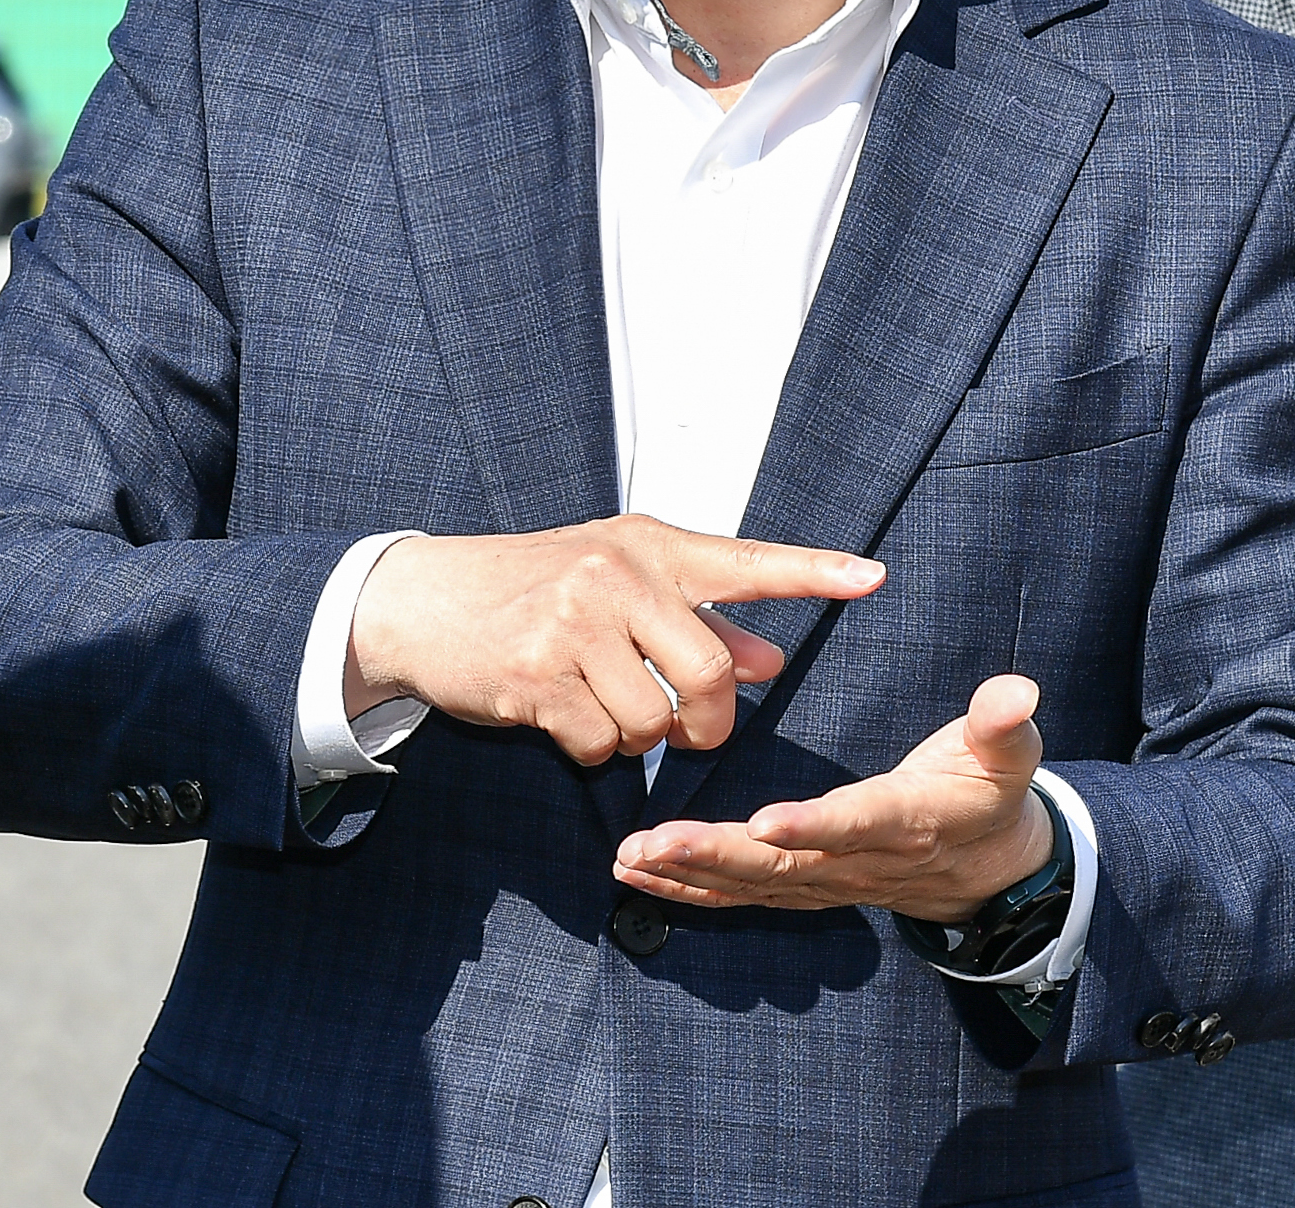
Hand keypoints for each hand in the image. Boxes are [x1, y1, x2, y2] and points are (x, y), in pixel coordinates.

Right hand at [345, 514, 885, 765]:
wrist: (423, 601)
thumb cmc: (533, 588)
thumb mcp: (619, 583)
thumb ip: (700, 621)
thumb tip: (770, 663)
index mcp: (646, 545)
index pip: (745, 559)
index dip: (812, 571)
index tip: (871, 577)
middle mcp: (613, 576)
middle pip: (708, 674)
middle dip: (710, 724)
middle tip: (692, 730)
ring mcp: (571, 627)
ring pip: (652, 721)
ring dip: (640, 739)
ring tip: (605, 707)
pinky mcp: (533, 679)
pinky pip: (599, 745)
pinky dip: (593, 750)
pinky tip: (560, 715)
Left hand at [611, 671, 1055, 925]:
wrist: (991, 871)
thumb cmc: (990, 795)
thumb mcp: (1011, 756)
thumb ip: (1005, 724)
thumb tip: (1019, 690)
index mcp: (908, 820)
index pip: (857, 823)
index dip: (814, 826)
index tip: (765, 821)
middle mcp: (862, 860)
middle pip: (784, 865)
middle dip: (716, 855)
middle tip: (654, 843)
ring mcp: (830, 881)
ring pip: (754, 885)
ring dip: (690, 873)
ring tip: (630, 857)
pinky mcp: (807, 888)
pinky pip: (743, 895)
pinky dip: (691, 887)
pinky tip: (639, 873)